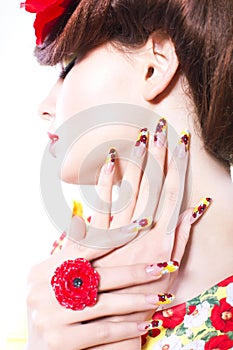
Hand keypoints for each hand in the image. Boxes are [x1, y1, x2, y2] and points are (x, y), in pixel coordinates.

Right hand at [26, 223, 179, 349]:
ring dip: (136, 301)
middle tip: (160, 267)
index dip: (114, 236)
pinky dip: (126, 328)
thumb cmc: (52, 304)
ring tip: (161, 297)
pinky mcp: (59, 342)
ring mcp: (49, 317)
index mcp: (42, 271)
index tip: (140, 225)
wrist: (35, 347)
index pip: (84, 248)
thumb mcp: (55, 277)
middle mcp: (42, 291)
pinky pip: (102, 333)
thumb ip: (71, 253)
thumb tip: (83, 218)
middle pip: (97, 277)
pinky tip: (145, 325)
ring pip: (104, 305)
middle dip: (133, 272)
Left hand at [85, 122, 209, 348]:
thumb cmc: (141, 294)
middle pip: (152, 187)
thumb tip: (196, 207)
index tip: (181, 142)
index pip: (173, 194)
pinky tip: (108, 161)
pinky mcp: (95, 238)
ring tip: (140, 136)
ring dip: (136, 162)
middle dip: (158, 156)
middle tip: (161, 128)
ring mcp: (116, 235)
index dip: (178, 166)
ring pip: (129, 191)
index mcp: (160, 240)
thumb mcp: (170, 270)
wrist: (106, 317)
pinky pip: (101, 205)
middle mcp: (140, 233)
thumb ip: (181, 238)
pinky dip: (106, 182)